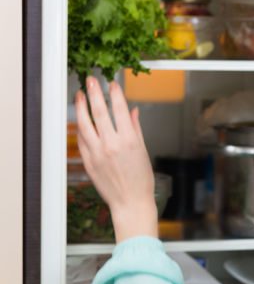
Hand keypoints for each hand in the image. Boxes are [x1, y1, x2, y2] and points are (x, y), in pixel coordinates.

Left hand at [75, 77, 158, 241]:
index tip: (112, 84)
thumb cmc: (140, 181)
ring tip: (79, 95)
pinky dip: (81, 127)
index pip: (119, 109)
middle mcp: (112, 144)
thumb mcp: (143, 151)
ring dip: (81, 107)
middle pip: (99, 111)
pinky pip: (81, 140)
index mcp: (129, 140)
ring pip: (85, 123)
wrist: (130, 203)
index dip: (115, 94)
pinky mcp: (88, 161)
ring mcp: (97, 153)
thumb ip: (135, 128)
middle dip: (94, 93)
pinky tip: (80, 119)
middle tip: (91, 80)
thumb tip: (132, 112)